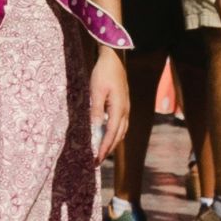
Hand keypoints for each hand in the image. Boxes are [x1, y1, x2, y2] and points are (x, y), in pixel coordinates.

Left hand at [89, 48, 127, 163]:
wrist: (114, 59)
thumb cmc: (103, 73)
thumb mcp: (96, 91)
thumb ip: (96, 111)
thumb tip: (94, 129)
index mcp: (119, 109)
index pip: (111, 134)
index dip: (104, 148)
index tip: (96, 159)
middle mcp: (125, 111)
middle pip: (118, 136)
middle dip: (107, 150)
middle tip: (96, 162)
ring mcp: (126, 108)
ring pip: (121, 132)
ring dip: (112, 143)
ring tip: (101, 153)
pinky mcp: (124, 105)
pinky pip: (121, 125)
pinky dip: (115, 134)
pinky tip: (108, 137)